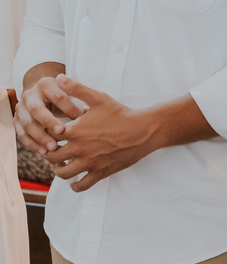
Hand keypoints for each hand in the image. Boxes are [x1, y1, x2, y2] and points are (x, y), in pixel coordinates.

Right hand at [14, 72, 87, 154]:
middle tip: (61, 132)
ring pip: (27, 123)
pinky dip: (32, 144)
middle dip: (49, 121)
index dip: (69, 107)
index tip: (81, 118)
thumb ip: (80, 99)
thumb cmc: (63, 97)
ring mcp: (21, 108)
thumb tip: (89, 112)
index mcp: (46, 84)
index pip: (57, 96)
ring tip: (53, 148)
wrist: (43, 95)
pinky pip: (21, 134)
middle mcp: (30, 95)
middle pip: (37, 109)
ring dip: (40, 137)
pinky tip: (43, 152)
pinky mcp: (17, 120)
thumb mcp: (71, 93)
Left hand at [43, 76, 158, 191]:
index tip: (50, 134)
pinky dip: (75, 185)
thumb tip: (59, 77)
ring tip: (62, 165)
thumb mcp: (99, 98)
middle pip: (51, 157)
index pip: (48, 136)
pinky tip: (74, 182)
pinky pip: (82, 185)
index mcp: (76, 131)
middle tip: (53, 150)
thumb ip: (77, 88)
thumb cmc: (121, 114)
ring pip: (63, 173)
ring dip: (59, 170)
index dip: (45, 135)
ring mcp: (90, 162)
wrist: (144, 130)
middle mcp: (80, 148)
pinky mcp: (101, 172)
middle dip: (49, 154)